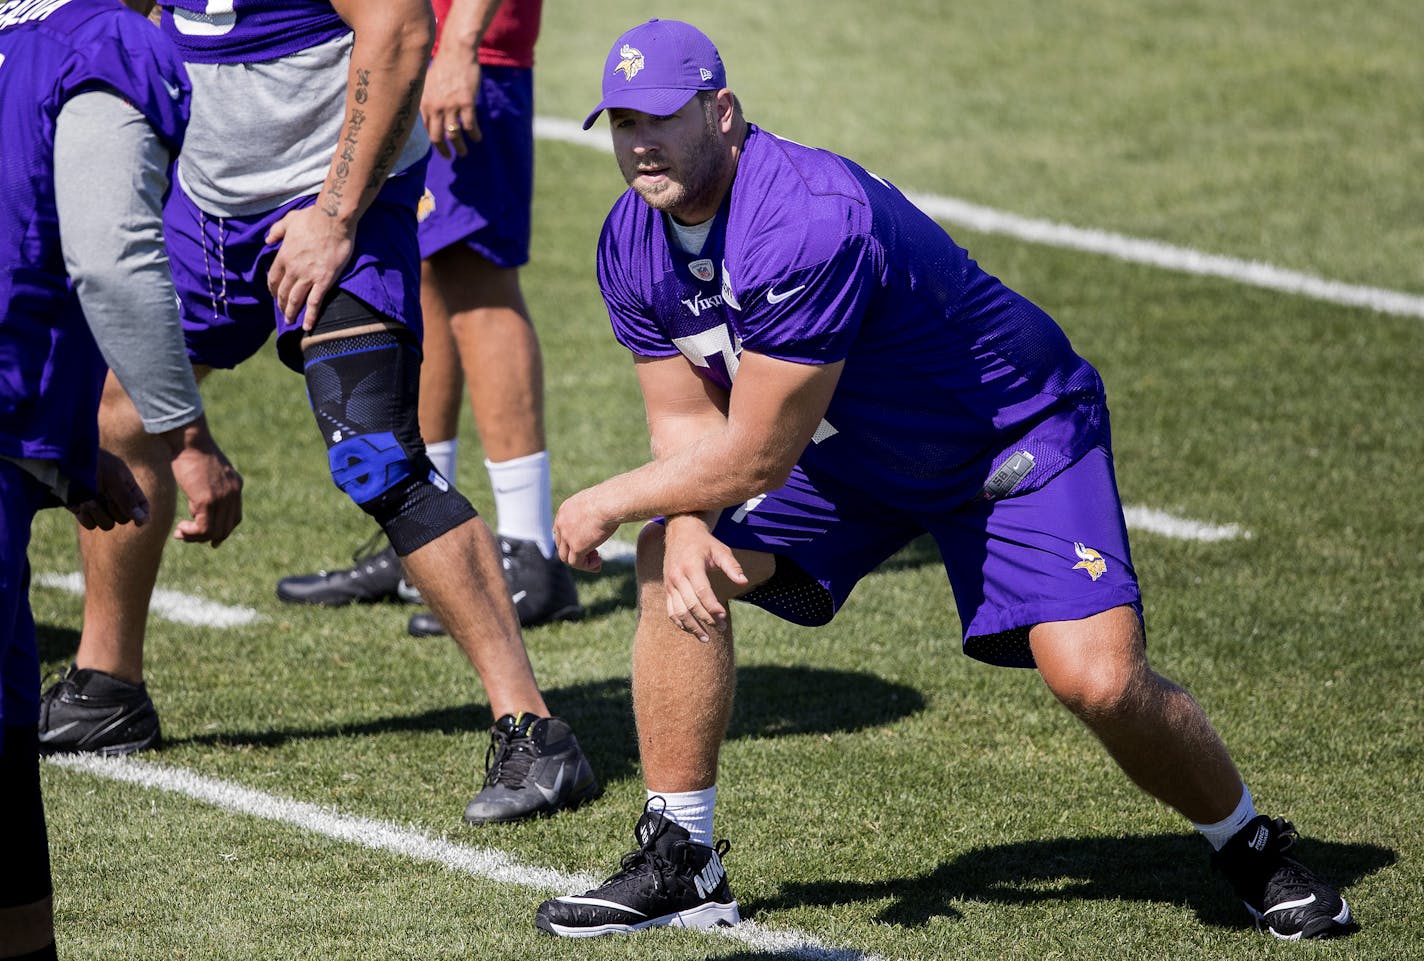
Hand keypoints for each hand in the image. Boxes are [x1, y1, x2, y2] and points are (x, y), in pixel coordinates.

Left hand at [68, 449, 148, 530]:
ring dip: (98, 514)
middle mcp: (114, 497)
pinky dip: (86, 517)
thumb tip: (143, 519)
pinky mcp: (83, 511)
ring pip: (107, 524)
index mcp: (126, 486)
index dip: (142, 514)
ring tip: (88, 500)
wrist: (61, 463)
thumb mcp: (113, 479)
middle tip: (106, 498)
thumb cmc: (92, 464)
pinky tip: (80, 504)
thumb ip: (127, 500)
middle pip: (124, 518)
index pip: (141, 504)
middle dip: (114, 511)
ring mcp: (98, 505)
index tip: (139, 524)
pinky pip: (91, 525)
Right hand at [163, 415, 242, 546]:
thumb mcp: (207, 472)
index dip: (221, 531)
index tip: (207, 537)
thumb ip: (209, 489)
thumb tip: (197, 510)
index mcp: (235, 485)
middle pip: (226, 528)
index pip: (234, 518)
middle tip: (184, 535)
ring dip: (195, 537)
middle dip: (205, 537)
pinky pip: (204, 528)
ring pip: (214, 532)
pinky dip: (192, 533)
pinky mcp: (208, 500)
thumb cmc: (191, 452)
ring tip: (180, 533)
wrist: (189, 440)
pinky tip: (180, 528)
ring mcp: (222, 498)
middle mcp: (233, 493)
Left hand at [265, 205, 355, 329]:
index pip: (273, 278)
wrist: (333, 220)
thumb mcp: (289, 220)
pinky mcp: (324, 280)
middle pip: (283, 292)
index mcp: (284, 256)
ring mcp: (308, 276)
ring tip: (291, 322)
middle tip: (283, 313)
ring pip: (296, 300)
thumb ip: (276, 231)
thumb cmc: (312, 218)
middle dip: (281, 305)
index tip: (275, 296)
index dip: (273, 289)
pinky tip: (307, 326)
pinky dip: (310, 316)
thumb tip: (267, 240)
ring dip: (291, 313)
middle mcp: (293, 269)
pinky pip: (315, 302)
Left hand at [421, 48, 482, 158]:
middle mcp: (435, 107)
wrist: (457, 52)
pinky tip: (477, 138)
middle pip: (437, 137)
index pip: (426, 130)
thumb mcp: (428, 84)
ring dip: (460, 147)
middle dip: (444, 150)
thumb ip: (427, 102)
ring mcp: (450, 105)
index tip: (440, 150)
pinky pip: (469, 125)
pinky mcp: (466, 103)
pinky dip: (474, 135)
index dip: (433, 143)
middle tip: (450, 157)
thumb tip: (429, 119)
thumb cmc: (444, 67)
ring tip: (464, 153)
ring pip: (453, 134)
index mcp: (424, 103)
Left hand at [552, 487, 618, 572]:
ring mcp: (567, 536)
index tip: (589, 541)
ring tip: (597, 560)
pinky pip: (577, 563)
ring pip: (566, 557)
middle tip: (595, 553)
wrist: (610, 502)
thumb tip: (604, 512)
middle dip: (576, 551)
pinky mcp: (576, 547)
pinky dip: (587, 566)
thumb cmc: (611, 498)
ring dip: (581, 561)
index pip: (561, 530)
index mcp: (565, 510)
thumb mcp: (597, 501)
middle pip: (562, 545)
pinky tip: (599, 563)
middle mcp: (562, 523)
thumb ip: (593, 510)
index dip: (573, 539)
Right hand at [662, 515, 746, 641]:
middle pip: (690, 604)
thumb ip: (732, 565)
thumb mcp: (720, 549)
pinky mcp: (667, 590)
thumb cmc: (704, 543)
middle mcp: (677, 577)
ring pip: (678, 612)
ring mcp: (670, 584)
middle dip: (706, 620)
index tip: (723, 617)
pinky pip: (671, 611)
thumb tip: (744, 581)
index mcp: (691, 566)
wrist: (680, 533)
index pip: (701, 591)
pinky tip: (693, 631)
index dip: (712, 607)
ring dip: (692, 627)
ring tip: (706, 639)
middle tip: (722, 628)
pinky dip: (681, 623)